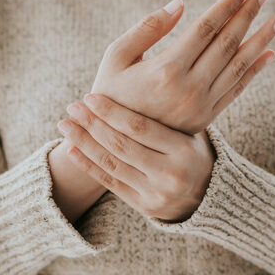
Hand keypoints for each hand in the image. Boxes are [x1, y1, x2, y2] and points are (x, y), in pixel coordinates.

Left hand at [56, 93, 215, 221]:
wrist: (209, 196)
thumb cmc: (192, 151)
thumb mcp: (190, 130)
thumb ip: (166, 112)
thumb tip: (142, 68)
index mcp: (184, 149)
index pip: (140, 127)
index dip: (111, 112)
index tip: (90, 97)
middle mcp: (171, 174)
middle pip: (121, 145)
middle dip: (92, 124)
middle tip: (72, 106)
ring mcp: (156, 193)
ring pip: (112, 164)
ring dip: (84, 143)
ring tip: (65, 126)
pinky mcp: (145, 207)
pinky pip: (110, 183)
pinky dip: (88, 166)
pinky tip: (71, 151)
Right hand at [91, 0, 274, 134]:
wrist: (112, 143)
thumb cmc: (108, 93)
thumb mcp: (115, 57)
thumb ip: (147, 28)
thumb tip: (181, 3)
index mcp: (166, 70)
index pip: (205, 29)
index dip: (226, 6)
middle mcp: (189, 89)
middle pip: (227, 44)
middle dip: (248, 16)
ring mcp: (200, 106)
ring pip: (238, 67)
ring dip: (261, 41)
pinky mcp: (205, 119)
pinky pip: (236, 90)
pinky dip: (254, 71)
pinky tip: (269, 54)